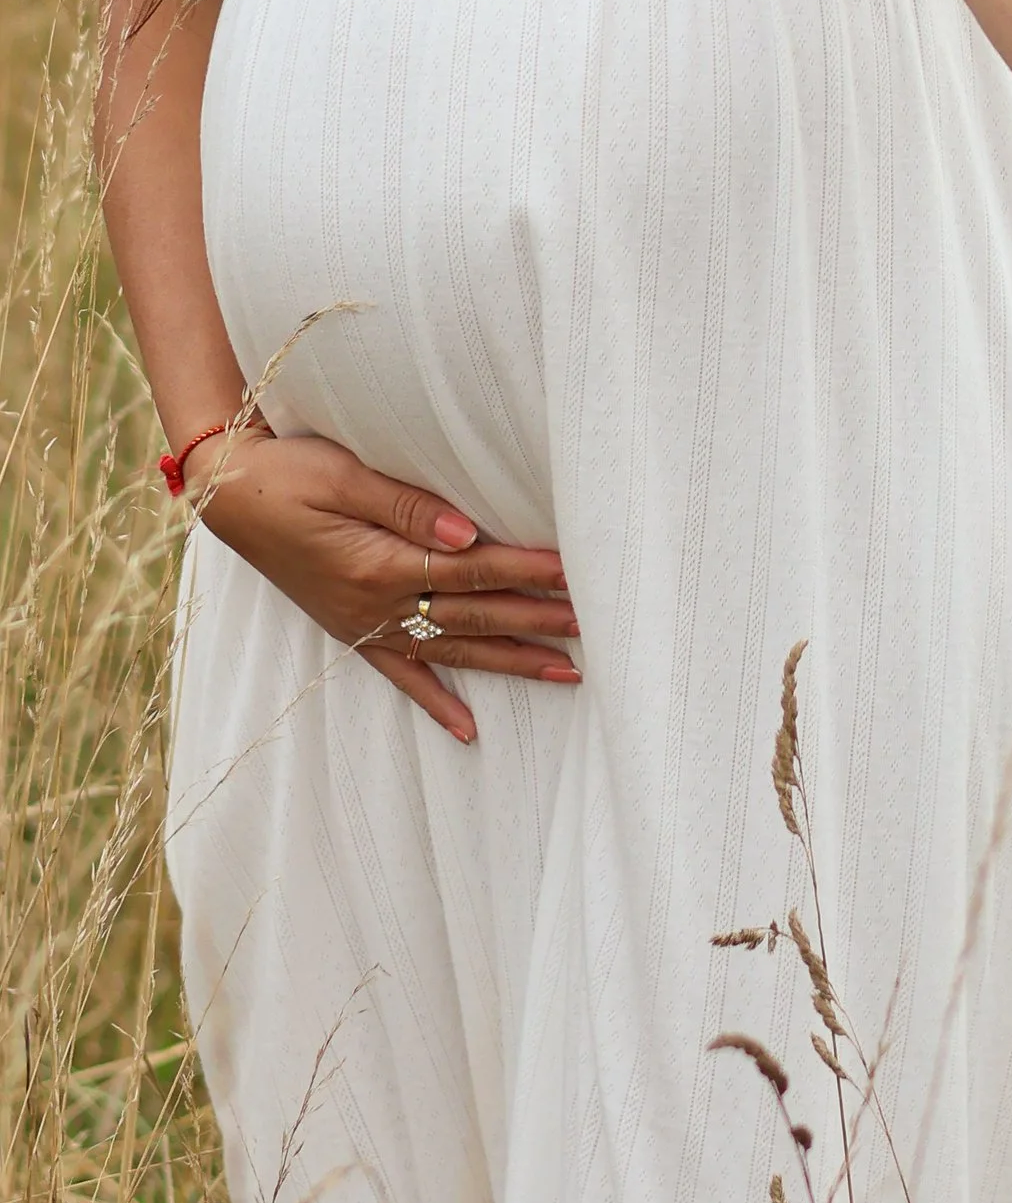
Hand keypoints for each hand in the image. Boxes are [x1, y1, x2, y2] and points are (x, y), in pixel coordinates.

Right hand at [188, 424, 577, 746]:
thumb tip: (469, 534)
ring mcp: (363, 624)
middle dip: (536, 620)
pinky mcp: (351, 629)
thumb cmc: (287, 472)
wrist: (227, 495)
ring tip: (568, 671)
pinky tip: (469, 730)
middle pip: (473, 614)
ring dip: (511, 661)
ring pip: (453, 650)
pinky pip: (401, 675)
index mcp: (379, 566)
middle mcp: (375, 606)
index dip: (527, 571)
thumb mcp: (342, 474)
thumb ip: (407, 506)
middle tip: (595, 625)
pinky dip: (436, 703)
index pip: (472, 571)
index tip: (576, 571)